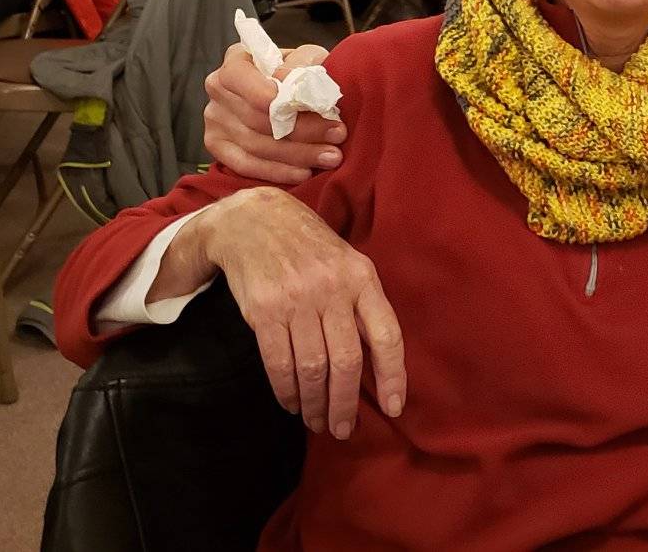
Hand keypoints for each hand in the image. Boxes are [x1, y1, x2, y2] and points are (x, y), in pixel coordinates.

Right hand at [192, 186, 405, 437]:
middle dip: (345, 404)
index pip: (386, 335)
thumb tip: (377, 363)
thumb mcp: (347, 262)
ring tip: (316, 420)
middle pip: (346, 361)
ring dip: (315, 402)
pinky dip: (286, 390)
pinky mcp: (263, 310)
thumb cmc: (309, 247)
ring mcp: (296, 300)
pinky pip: (278, 362)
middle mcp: (332, 289)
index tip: (394, 408)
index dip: (392, 376)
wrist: (253, 219)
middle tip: (342, 429)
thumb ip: (362, 305)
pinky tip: (292, 402)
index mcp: (362, 278)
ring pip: (312, 367)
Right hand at [203, 42, 341, 183]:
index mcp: (236, 60)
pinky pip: (245, 165)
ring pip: (255, 144)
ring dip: (297, 154)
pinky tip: (304, 172)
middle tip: (337, 134)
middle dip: (302, 129)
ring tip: (331, 156)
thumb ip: (303, 62)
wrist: (287, 94)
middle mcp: (218, 89)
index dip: (271, 95)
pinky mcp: (218, 146)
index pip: (241, 77)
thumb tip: (292, 83)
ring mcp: (214, 120)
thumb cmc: (300, 74)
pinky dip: (277, 171)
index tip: (307, 106)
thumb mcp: (308, 58)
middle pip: (257, 117)